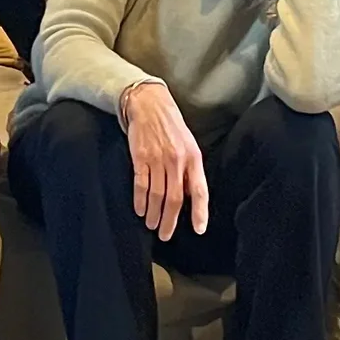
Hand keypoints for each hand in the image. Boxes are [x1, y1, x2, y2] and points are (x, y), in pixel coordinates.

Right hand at [121, 80, 208, 240]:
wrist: (150, 104)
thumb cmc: (171, 126)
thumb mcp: (188, 144)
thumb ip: (190, 169)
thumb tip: (190, 195)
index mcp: (193, 158)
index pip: (199, 190)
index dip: (200, 212)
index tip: (199, 229)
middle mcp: (177, 161)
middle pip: (175, 198)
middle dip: (170, 220)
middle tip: (165, 235)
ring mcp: (158, 159)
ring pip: (157, 195)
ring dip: (153, 214)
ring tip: (151, 225)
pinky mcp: (140, 157)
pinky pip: (141, 184)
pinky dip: (140, 200)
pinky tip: (139, 210)